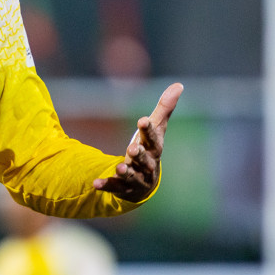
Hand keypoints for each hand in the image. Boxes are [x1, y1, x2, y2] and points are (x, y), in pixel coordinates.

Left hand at [92, 82, 182, 201]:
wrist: (146, 181)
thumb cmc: (150, 148)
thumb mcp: (156, 128)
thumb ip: (164, 108)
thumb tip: (179, 84)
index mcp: (155, 149)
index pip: (154, 138)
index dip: (149, 130)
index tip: (142, 120)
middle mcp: (148, 165)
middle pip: (145, 160)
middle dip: (140, 155)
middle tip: (132, 148)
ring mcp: (137, 178)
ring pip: (133, 176)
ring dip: (126, 172)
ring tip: (119, 168)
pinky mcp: (124, 189)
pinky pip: (115, 188)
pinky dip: (106, 185)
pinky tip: (95, 183)